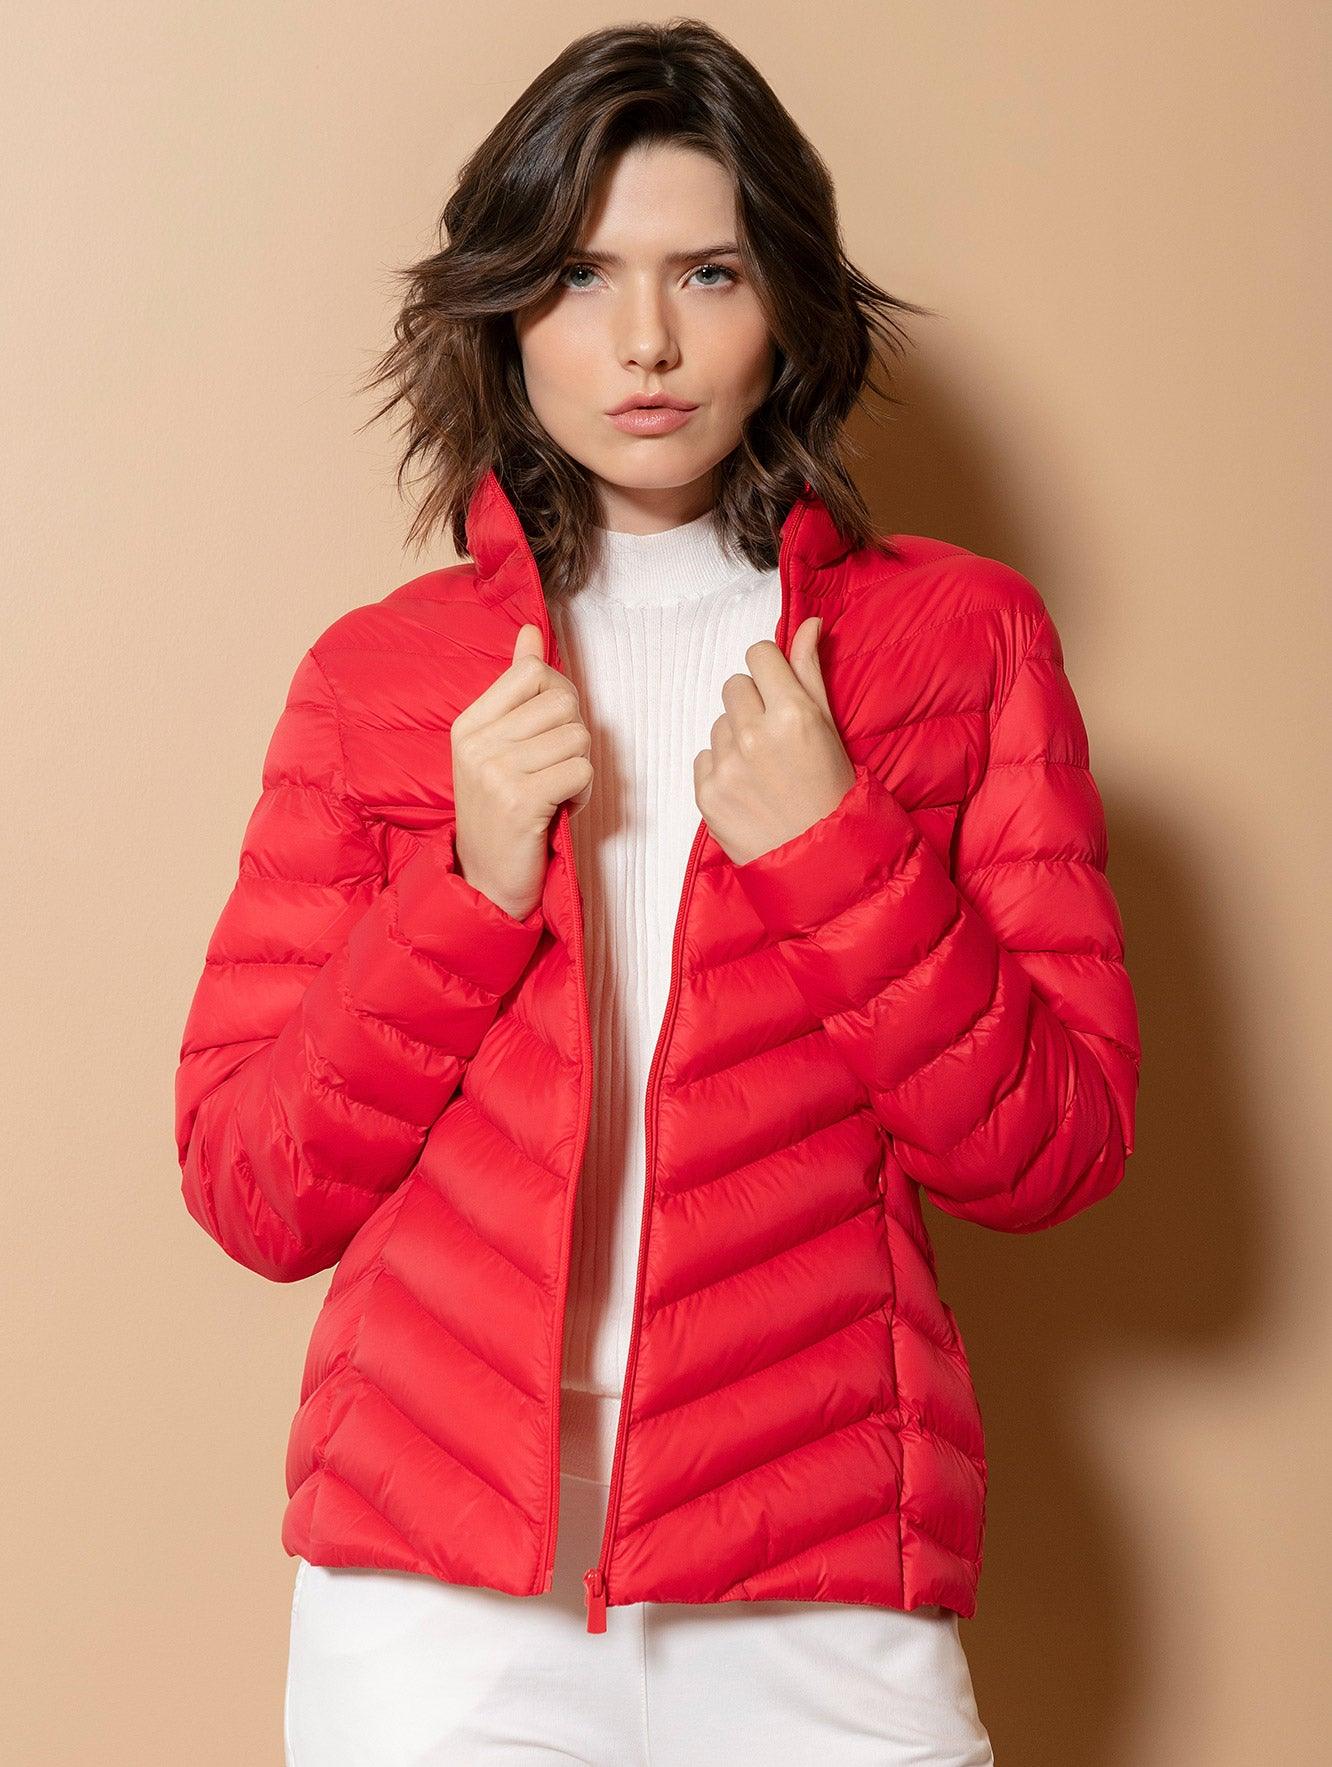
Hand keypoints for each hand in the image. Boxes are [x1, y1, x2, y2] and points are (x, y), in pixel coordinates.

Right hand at [450, 623, 593, 920]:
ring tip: (556, 790)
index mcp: (469, 724)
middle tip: (555, 768)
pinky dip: (583, 793)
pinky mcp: (521, 802)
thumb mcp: (499, 746)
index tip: (552, 729)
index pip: (532, 673)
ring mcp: (496, 773)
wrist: (485, 882)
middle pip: (563, 703)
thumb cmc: (501, 813)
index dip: (560, 696)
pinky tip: (562, 808)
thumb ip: (516, 688)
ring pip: (578, 737)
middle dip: (575, 736)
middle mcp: (478, 744)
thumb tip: (532, 632)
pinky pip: (581, 772)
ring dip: (580, 767)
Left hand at [694, 615, 855, 866]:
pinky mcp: (706, 792)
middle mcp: (755, 735)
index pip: (757, 654)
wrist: (820, 861)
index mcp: (792, 713)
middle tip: (776, 739)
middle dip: (752, 704)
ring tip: (764, 770)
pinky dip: (722, 768)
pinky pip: (705, 756)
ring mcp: (727, 765)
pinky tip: (749, 789)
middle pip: (734, 685)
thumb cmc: (832, 791)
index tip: (779, 691)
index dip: (769, 670)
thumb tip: (810, 623)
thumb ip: (811, 671)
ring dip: (736, 738)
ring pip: (719, 722)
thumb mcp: (830, 728)